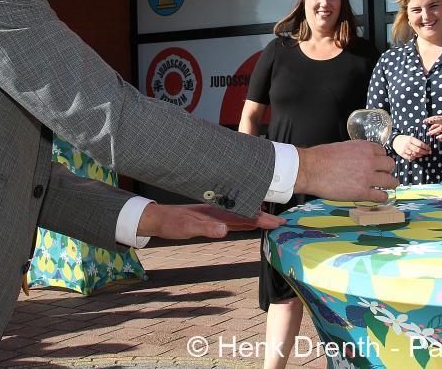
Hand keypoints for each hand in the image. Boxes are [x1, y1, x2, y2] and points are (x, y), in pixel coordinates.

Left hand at [137, 203, 285, 240]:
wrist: (158, 218)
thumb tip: (225, 230)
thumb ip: (206, 229)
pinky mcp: (212, 217)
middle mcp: (219, 210)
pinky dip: (246, 220)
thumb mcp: (187, 228)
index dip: (261, 218)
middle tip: (283, 222)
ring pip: (242, 214)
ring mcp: (216, 213)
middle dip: (265, 217)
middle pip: (247, 213)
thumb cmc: (171, 224)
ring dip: (257, 217)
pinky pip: (234, 218)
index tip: (277, 222)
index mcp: (217, 211)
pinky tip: (250, 222)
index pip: (244, 215)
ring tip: (273, 221)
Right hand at [294, 140, 395, 202]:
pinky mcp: (362, 192)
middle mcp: (369, 161)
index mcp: (364, 147)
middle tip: (382, 175)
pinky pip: (381, 196)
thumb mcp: (343, 147)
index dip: (380, 159)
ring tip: (384, 187)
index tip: (378, 164)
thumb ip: (356, 152)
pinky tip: (378, 197)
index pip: (383, 152)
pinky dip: (382, 197)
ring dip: (389, 184)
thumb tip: (361, 158)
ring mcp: (367, 177)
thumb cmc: (321, 158)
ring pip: (391, 181)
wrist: (311, 169)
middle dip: (387, 170)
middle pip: (390, 165)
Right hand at [391, 134, 430, 161]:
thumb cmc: (405, 139)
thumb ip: (417, 142)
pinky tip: (416, 156)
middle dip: (424, 152)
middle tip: (428, 153)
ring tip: (422, 154)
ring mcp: (404, 149)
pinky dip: (414, 157)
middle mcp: (407, 144)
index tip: (429, 149)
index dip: (426, 147)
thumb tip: (426, 146)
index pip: (420, 144)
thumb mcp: (411, 138)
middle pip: (418, 150)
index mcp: (410, 139)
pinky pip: (410, 157)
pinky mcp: (402, 154)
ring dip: (420, 155)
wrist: (395, 140)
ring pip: (414, 154)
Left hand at [423, 115, 441, 140]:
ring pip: (441, 128)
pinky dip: (441, 136)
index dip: (429, 119)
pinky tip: (438, 138)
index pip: (435, 118)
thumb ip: (435, 125)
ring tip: (429, 133)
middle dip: (433, 121)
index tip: (424, 121)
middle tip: (428, 122)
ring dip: (434, 131)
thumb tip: (429, 129)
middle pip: (439, 120)